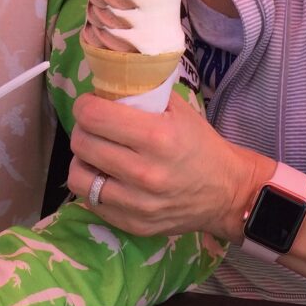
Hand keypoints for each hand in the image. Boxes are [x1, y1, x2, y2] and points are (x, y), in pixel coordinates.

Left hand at [68, 92, 269, 240]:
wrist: (227, 192)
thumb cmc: (200, 144)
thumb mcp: (178, 109)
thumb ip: (143, 92)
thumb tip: (106, 80)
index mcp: (157, 136)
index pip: (94, 116)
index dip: (85, 105)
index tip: (90, 104)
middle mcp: (144, 172)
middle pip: (82, 144)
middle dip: (83, 129)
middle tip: (94, 127)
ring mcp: (138, 203)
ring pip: (78, 176)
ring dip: (82, 160)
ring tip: (96, 154)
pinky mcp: (133, 225)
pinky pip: (92, 201)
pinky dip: (94, 185)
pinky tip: (108, 176)